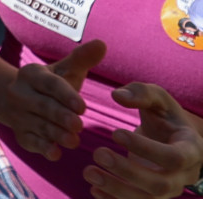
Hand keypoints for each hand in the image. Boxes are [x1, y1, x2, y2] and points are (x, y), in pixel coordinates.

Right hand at [0, 40, 101, 161]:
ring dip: (55, 134)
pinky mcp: (20, 133)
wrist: (13, 98)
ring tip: (73, 141)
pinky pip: (30, 141)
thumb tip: (102, 44)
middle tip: (79, 125)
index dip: (65, 95)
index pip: (49, 84)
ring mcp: (18, 115)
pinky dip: (42, 148)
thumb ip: (82, 59)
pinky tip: (54, 153)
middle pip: (43, 106)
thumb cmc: (50, 84)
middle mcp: (20, 93)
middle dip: (60, 116)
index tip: (82, 106)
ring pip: (38, 125)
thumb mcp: (64, 70)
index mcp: (31, 74)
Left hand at [90, 82, 202, 198]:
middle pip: (161, 185)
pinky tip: (93, 190)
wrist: (172, 140)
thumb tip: (117, 95)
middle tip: (97, 153)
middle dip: (128, 172)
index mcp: (191, 149)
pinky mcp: (152, 197)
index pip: (174, 157)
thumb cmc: (165, 117)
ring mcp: (169, 190)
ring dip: (116, 190)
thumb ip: (141, 93)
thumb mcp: (158, 99)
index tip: (115, 133)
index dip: (146, 149)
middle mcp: (183, 175)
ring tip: (88, 172)